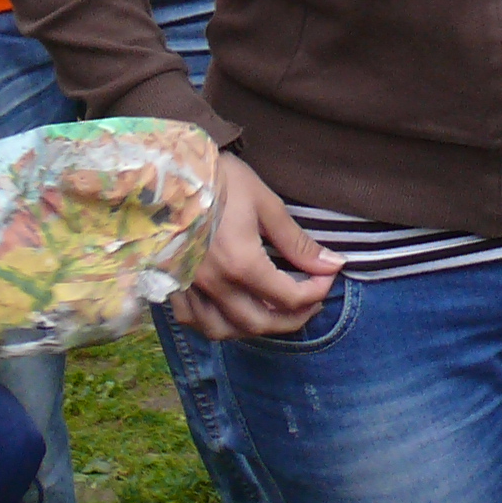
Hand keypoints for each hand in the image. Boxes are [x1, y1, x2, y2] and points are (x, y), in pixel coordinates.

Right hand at [172, 157, 341, 340]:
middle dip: (294, 318)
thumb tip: (332, 264)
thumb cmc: (221, 181)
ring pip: (223, 331)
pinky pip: (192, 321)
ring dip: (255, 328)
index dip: (318, 290)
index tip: (329, 274)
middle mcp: (213, 285)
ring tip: (276, 310)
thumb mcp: (267, 205)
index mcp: (241, 264)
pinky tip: (232, 310)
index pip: (290, 298)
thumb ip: (297, 242)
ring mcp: (188, 288)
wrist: (168, 172)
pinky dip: (217, 324)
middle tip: (313, 301)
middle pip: (260, 323)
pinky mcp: (170, 285)